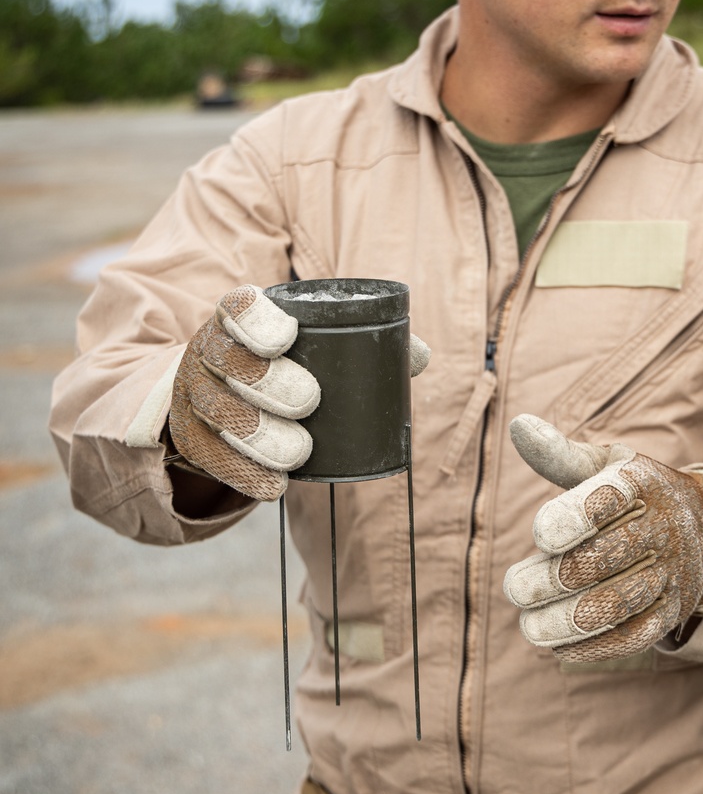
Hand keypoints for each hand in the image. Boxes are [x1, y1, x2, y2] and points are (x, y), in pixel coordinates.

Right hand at [169, 286, 432, 502]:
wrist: (213, 391)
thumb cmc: (276, 361)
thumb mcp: (305, 341)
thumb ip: (361, 341)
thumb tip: (417, 356)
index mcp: (240, 319)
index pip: (238, 308)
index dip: (256, 321)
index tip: (286, 337)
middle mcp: (210, 352)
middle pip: (228, 363)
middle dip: (267, 382)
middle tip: (308, 401)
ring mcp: (196, 397)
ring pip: (218, 414)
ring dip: (259, 436)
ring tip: (298, 452)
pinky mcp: (193, 440)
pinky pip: (212, 459)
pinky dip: (244, 474)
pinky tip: (272, 485)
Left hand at [503, 415, 702, 662]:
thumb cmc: (635, 495)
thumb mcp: (606, 465)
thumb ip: (560, 455)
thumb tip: (517, 426)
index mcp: (640, 481)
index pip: (607, 498)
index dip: (570, 518)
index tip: (539, 534)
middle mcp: (662, 527)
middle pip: (600, 560)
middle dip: (548, 580)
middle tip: (515, 588)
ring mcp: (671, 572)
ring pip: (615, 605)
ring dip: (564, 620)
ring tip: (528, 626)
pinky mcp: (673, 610)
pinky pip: (634, 636)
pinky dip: (592, 647)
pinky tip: (556, 646)